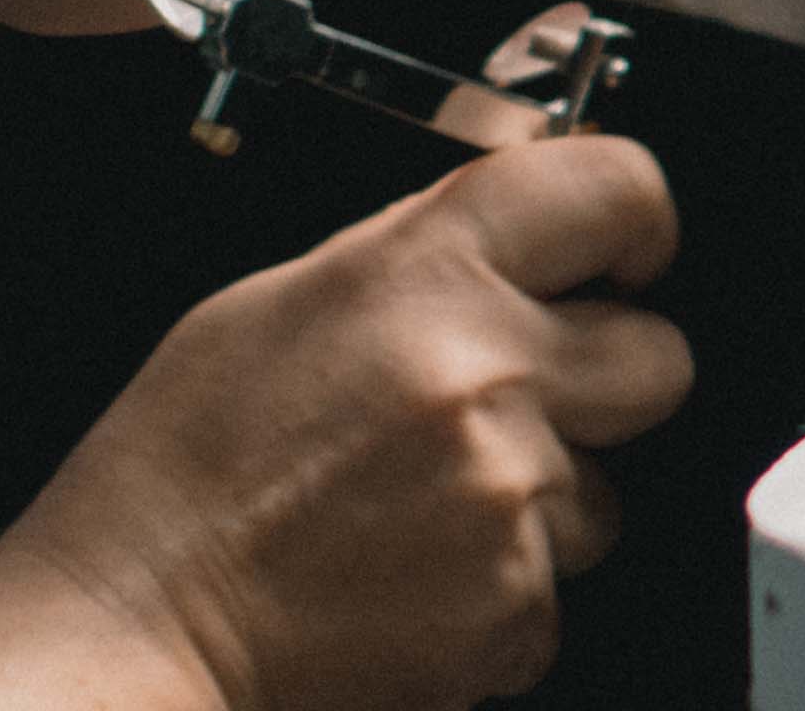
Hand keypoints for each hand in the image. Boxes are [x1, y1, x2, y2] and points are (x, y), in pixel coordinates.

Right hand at [0, 135, 694, 710]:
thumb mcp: (286, 300)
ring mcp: (508, 495)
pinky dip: (502, 590)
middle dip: (609, 376)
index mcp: (425, 272)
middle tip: (528, 398)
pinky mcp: (515, 607)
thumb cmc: (184, 466)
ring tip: (424, 507)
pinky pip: (557, 588)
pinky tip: (412, 574)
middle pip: (659, 355)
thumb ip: (420, 261)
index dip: (636, 219)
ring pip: (607, 490)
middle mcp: (486, 373)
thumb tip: (511, 248)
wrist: (144, 616)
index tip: (628, 251)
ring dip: (544, 499)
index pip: (613, 188)